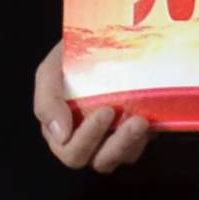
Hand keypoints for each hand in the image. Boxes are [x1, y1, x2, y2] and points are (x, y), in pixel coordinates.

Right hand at [28, 48, 151, 174]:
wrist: (100, 37)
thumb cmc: (70, 57)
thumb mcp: (50, 72)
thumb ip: (47, 102)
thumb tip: (60, 134)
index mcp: (64, 131)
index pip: (72, 152)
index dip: (87, 139)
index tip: (104, 110)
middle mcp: (91, 139)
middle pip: (101, 162)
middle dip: (114, 144)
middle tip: (130, 118)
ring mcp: (116, 135)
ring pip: (125, 157)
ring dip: (133, 142)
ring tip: (142, 120)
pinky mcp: (140, 129)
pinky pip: (145, 142)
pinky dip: (148, 134)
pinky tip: (152, 115)